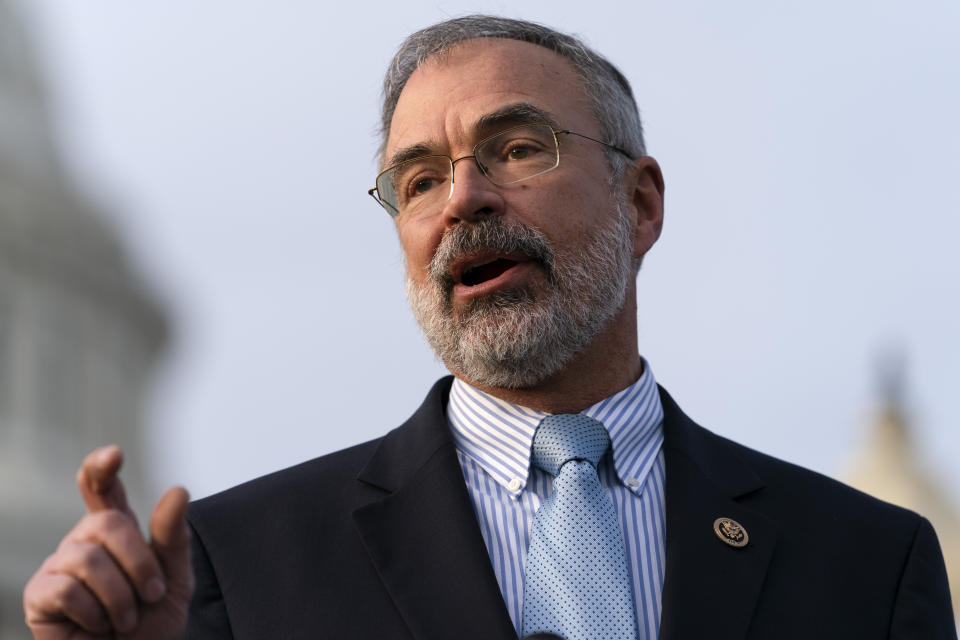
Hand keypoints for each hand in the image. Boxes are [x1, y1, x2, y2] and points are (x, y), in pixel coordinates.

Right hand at [23, 446, 193, 638]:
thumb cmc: (151, 624)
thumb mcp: (174, 579)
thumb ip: (172, 537)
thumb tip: (177, 490)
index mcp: (116, 531)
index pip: (101, 488)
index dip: (101, 467)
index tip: (114, 455)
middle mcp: (84, 542)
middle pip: (106, 523)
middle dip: (138, 560)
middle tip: (153, 594)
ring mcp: (58, 566)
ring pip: (87, 557)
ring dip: (120, 594)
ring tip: (127, 620)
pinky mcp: (39, 596)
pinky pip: (65, 589)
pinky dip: (94, 613)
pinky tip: (98, 627)